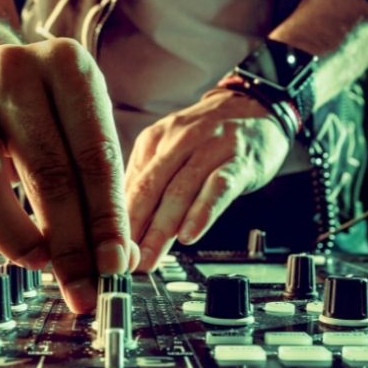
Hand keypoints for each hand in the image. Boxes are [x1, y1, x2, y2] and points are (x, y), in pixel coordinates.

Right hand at [0, 38, 136, 312]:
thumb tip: (119, 261)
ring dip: (9, 229)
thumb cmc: (52, 124)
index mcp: (67, 66)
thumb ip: (103, 194)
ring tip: (35, 262)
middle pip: (43, 165)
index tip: (113, 265)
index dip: (105, 218)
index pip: (94, 154)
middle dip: (68, 239)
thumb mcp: (86, 140)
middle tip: (80, 286)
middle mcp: (11, 69)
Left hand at [125, 90, 290, 271]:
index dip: (117, 218)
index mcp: (155, 140)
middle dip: (135, 227)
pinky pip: (218, 188)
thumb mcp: (171, 151)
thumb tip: (124, 223)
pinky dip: (202, 212)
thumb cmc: (209, 137)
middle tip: (126, 259)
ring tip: (151, 256)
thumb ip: (149, 183)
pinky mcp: (239, 161)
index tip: (110, 246)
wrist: (257, 108)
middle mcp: (180, 141)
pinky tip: (189, 234)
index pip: (131, 184)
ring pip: (180, 190)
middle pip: (151, 188)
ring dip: (163, 228)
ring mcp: (210, 149)